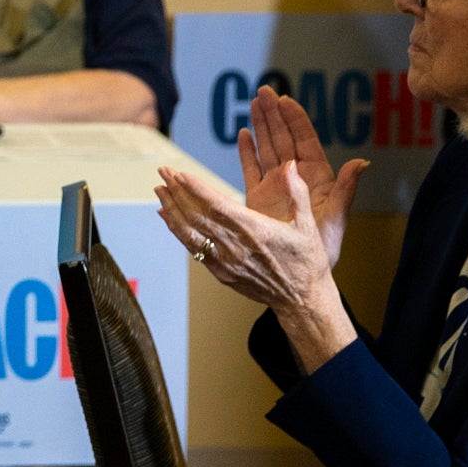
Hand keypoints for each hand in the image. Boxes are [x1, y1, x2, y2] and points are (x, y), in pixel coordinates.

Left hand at [155, 161, 353, 369]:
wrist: (302, 301)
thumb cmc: (307, 262)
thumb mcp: (309, 226)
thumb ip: (298, 193)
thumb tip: (291, 165)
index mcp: (256, 232)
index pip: (218, 206)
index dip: (196, 189)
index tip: (179, 174)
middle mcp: (236, 247)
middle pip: (197, 217)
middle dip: (177, 192)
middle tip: (163, 172)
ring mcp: (225, 262)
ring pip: (190, 233)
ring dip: (172, 210)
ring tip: (159, 190)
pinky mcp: (221, 273)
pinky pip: (193, 249)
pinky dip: (177, 231)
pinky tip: (167, 216)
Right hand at [234, 87, 365, 265]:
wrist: (299, 275)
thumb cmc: (323, 250)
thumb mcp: (337, 217)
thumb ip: (347, 188)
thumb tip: (362, 162)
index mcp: (317, 178)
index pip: (305, 142)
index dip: (295, 121)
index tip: (286, 100)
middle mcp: (295, 178)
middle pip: (282, 139)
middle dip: (274, 115)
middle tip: (264, 92)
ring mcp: (276, 186)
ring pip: (266, 149)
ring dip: (260, 126)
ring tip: (253, 103)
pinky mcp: (258, 197)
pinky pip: (251, 168)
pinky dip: (247, 151)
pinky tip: (244, 134)